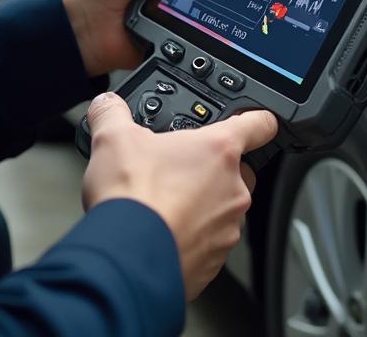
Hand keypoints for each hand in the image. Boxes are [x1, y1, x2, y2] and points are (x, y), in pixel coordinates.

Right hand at [82, 93, 277, 299]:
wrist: (126, 260)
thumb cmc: (133, 199)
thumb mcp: (113, 138)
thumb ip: (112, 113)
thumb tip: (107, 105)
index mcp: (219, 150)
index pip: (259, 124)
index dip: (258, 119)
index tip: (256, 120)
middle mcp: (233, 189)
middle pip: (240, 169)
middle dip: (214, 168)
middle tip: (180, 169)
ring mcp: (227, 228)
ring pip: (224, 208)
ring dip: (202, 205)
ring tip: (164, 204)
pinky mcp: (215, 262)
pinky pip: (210, 242)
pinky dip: (191, 237)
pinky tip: (162, 232)